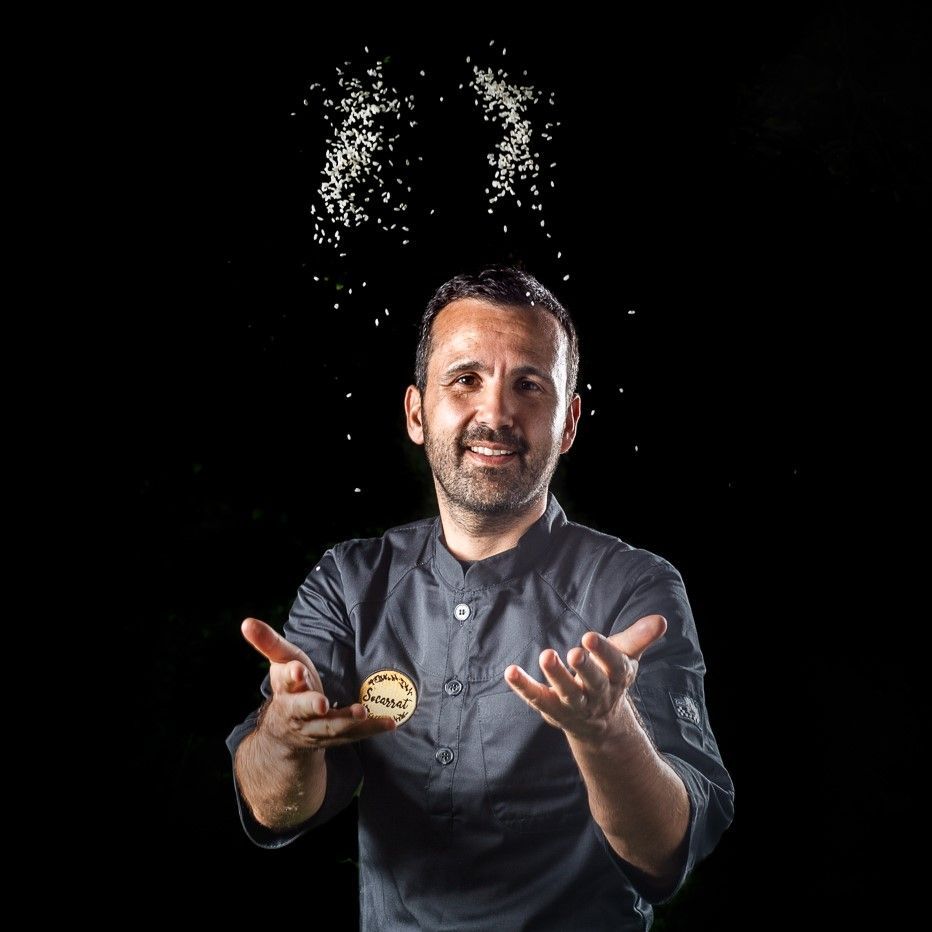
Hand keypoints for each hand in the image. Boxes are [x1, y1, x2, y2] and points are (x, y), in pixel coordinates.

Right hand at [241, 617, 395, 749]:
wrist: (287, 733)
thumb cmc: (289, 687)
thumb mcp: (280, 661)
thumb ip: (267, 641)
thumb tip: (246, 622)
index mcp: (285, 691)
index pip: (285, 682)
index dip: (291, 676)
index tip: (297, 670)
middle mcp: (299, 713)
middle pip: (304, 710)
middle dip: (312, 705)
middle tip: (322, 703)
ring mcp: (318, 728)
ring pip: (332, 727)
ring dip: (347, 721)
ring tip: (362, 711)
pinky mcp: (337, 736)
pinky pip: (356, 734)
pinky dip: (372, 728)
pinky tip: (391, 722)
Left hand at [503, 614, 666, 743]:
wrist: (601, 723)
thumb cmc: (610, 678)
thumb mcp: (626, 657)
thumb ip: (639, 638)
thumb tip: (661, 619)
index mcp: (617, 678)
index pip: (615, 665)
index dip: (604, 652)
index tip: (591, 636)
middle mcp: (597, 694)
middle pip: (592, 683)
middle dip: (584, 668)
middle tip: (574, 652)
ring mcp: (574, 705)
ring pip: (566, 693)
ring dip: (556, 676)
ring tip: (545, 655)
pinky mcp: (552, 709)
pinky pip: (537, 698)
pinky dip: (523, 687)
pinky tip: (511, 671)